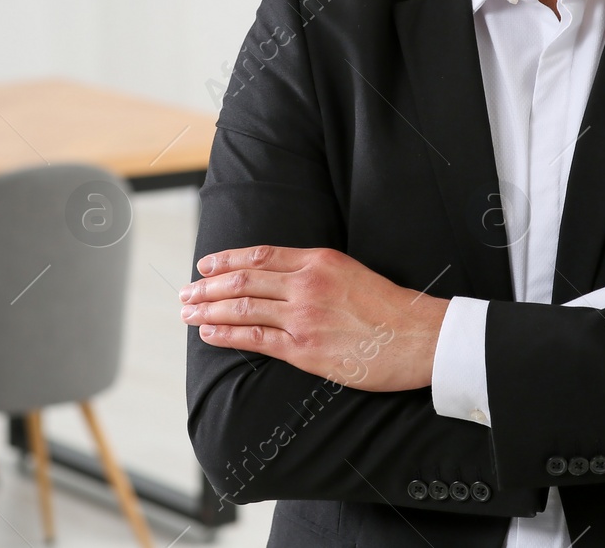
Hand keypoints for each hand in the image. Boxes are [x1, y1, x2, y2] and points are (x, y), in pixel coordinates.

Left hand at [181, 246, 448, 391]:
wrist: (418, 337)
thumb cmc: (391, 308)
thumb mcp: (351, 272)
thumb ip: (316, 271)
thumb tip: (284, 276)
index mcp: (318, 260)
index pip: (260, 255)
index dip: (226, 260)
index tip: (205, 264)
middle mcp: (305, 283)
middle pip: (243, 280)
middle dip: (207, 286)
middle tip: (185, 291)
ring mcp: (302, 316)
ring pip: (242, 307)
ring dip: (208, 308)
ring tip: (187, 311)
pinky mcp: (304, 348)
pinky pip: (254, 338)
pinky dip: (226, 334)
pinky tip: (208, 332)